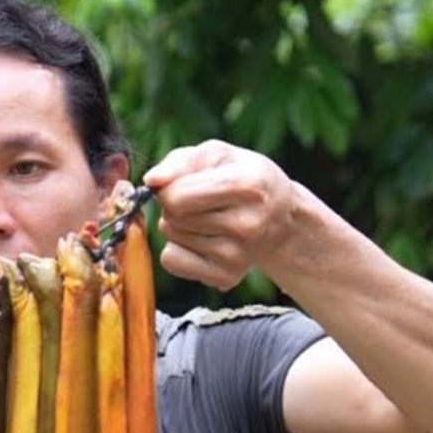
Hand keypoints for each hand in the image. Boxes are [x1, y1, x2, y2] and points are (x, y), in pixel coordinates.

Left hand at [143, 140, 300, 290]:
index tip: (183, 184)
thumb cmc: (242, 177)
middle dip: (175, 206)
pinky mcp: (226, 277)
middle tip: (201, 202)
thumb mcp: (217, 155)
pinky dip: (178, 250)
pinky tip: (204, 241)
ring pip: (171, 238)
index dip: (169, 189)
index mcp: (249, 186)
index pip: (177, 197)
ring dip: (179, 226)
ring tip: (208, 219)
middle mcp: (247, 225)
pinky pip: (172, 261)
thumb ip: (180, 161)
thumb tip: (152, 181)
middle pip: (172, 217)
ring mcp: (238, 256)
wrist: (281, 217)